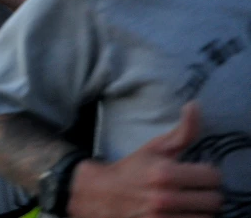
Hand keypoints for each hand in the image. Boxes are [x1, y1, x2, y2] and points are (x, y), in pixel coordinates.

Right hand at [69, 103, 222, 217]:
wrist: (99, 195)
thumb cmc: (130, 170)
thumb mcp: (154, 148)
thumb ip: (181, 131)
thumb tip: (195, 105)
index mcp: (164, 173)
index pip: (213, 177)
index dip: (207, 174)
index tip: (197, 174)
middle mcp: (164, 198)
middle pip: (214, 200)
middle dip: (205, 194)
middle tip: (193, 190)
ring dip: (201, 211)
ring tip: (188, 204)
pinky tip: (181, 213)